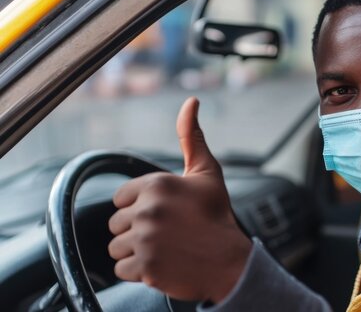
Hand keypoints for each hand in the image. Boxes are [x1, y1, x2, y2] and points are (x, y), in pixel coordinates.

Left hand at [108, 97, 250, 301]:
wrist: (230, 261)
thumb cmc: (217, 216)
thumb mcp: (206, 172)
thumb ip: (191, 137)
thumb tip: (191, 101)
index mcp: (157, 184)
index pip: (121, 198)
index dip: (140, 208)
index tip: (164, 215)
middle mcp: (148, 210)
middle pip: (117, 223)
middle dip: (136, 230)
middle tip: (167, 234)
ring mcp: (146, 240)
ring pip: (117, 247)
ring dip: (135, 252)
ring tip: (164, 249)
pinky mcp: (145, 267)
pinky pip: (122, 270)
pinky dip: (138, 272)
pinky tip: (162, 264)